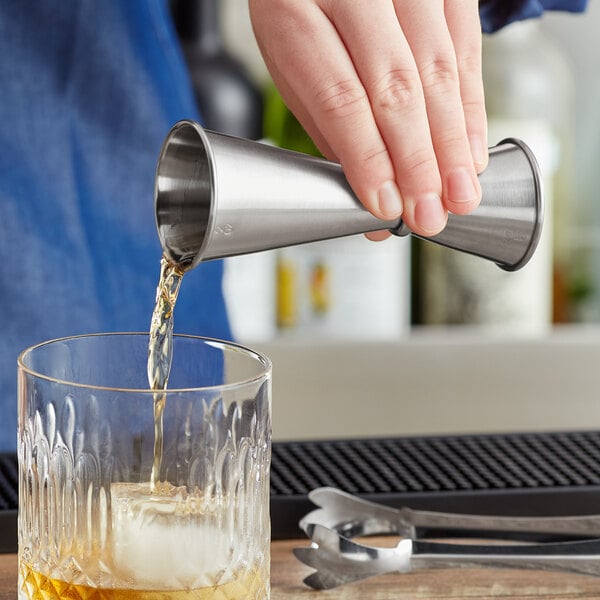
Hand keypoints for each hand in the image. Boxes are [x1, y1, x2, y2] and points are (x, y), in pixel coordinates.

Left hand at [249, 0, 487, 238]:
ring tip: (458, 194)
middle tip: (430, 214)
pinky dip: (471, 106)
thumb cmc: (302, 14)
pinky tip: (471, 150)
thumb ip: (331, 129)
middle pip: (395, 88)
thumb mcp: (294, 70)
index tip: (386, 205)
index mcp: (295, 13)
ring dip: (452, 143)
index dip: (369, 159)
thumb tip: (374, 196)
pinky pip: (466, 47)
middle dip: (418, 162)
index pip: (341, 100)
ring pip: (438, 70)